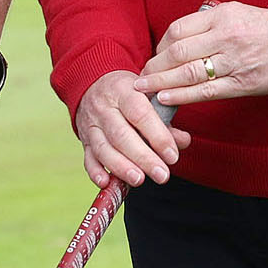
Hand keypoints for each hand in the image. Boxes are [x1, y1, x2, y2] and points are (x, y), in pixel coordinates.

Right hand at [76, 67, 175, 189]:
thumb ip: (166, 120)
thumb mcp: (148, 96)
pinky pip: (87, 158)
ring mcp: (91, 125)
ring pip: (103, 148)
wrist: (93, 85)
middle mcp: (104, 108)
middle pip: (121, 135)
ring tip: (139, 180)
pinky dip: (96, 172)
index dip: (157, 136)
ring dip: (121, 167)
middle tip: (162, 175)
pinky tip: (107, 183)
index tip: (172, 155)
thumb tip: (183, 142)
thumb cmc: (128, 93)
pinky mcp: (84, 140)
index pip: (140, 114)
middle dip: (143, 158)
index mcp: (123, 91)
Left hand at [142, 0, 267, 104]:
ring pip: (187, 73)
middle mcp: (225, 37)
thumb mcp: (237, 13)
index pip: (178, 30)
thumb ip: (208, 22)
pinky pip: (205, 92)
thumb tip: (177, 38)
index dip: (160, 45)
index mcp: (222, 16)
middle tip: (141, 76)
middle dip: (154, 66)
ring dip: (160, 82)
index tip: (154, 55)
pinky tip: (164, 98)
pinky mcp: (242, 84)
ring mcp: (233, 62)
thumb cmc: (266, 29)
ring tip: (144, 89)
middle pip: (177, 52)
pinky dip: (181, 96)